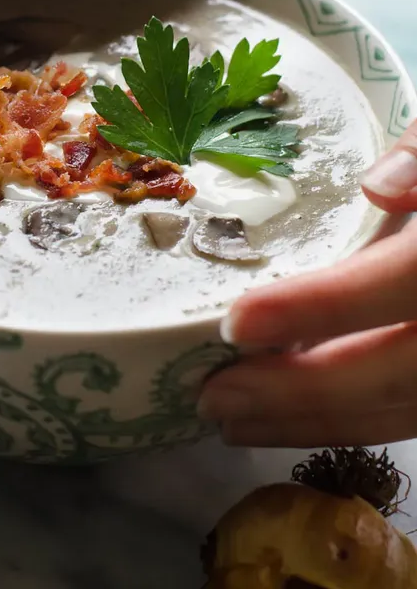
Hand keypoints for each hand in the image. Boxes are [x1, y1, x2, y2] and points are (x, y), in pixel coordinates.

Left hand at [198, 123, 416, 446]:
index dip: (319, 307)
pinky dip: (351, 420)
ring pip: (405, 409)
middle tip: (211, 396)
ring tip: (232, 419)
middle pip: (397, 373)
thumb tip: (377, 185)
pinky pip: (412, 412)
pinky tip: (289, 415)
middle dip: (299, 392)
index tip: (236, 322)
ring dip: (315, 422)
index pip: (399, 285)